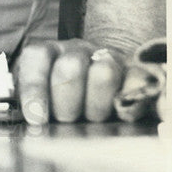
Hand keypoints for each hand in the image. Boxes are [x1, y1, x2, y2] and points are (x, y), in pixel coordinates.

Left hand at [15, 39, 131, 123]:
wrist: (101, 90)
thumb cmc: (63, 103)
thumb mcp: (42, 101)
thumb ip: (36, 107)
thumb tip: (34, 120)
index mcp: (50, 53)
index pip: (37, 58)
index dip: (34, 88)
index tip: (36, 119)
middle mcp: (78, 50)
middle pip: (70, 68)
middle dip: (67, 103)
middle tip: (67, 121)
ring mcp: (108, 58)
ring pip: (104, 72)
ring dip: (97, 105)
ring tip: (93, 120)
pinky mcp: (135, 71)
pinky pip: (137, 81)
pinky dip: (130, 103)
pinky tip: (122, 117)